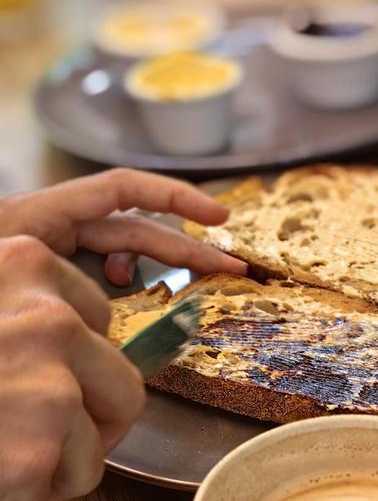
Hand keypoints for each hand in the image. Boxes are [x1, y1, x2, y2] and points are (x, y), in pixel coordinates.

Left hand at [0, 168, 245, 285]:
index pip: (121, 192)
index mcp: (40, 216)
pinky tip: (117, 308)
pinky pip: (96, 280)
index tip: (218, 220)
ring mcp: (52, 257)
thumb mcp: (4, 261)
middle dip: (185, 248)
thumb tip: (110, 281)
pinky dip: (116, 290)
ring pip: (117, 257)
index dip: (174, 199)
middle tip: (232, 270)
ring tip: (178, 289)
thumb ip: (43, 271)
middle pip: (133, 230)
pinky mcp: (50, 281)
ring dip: (151, 270)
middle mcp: (50, 230)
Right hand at [0, 235, 145, 500]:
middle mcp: (49, 319)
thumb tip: (79, 335)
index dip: (75, 365)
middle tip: (35, 441)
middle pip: (123, 388)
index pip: (98, 321)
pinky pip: (55, 492)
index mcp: (24, 264)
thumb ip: (16, 311)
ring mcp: (48, 387)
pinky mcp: (34, 454)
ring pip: (95, 448)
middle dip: (89, 426)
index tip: (40, 382)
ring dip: (51, 470)